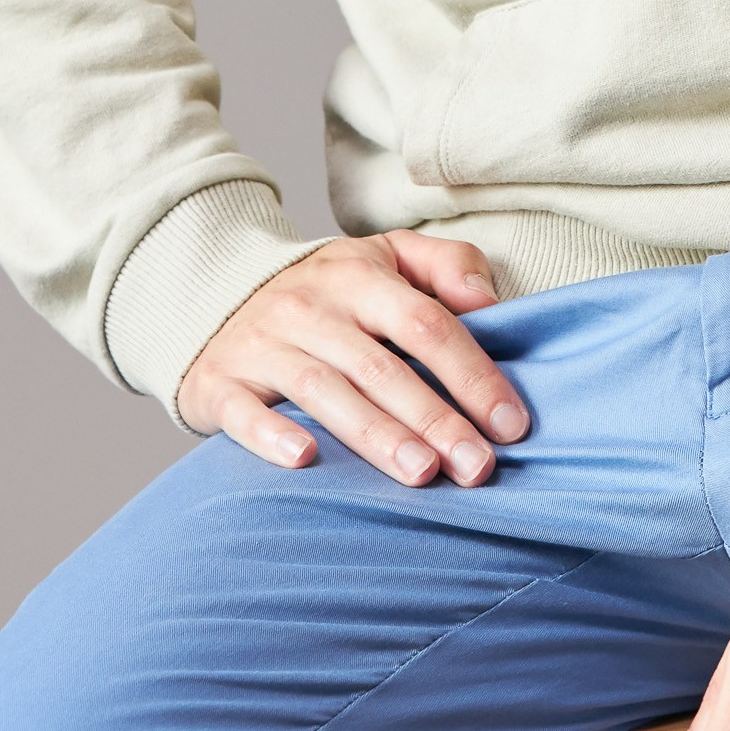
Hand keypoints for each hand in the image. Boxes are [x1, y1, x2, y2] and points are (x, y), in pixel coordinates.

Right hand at [176, 230, 527, 486]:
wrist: (219, 296)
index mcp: (360, 277)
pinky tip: (306, 461)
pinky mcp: (219, 383)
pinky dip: (272, 435)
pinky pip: (244, 411)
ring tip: (422, 474)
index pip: (426, 323)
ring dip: (377, 436)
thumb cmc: (330, 290)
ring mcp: (262, 345)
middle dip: (436, 420)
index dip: (472, 374)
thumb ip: (447, 266)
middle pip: (382, 367)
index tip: (511, 424)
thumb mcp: (388, 257)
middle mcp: (310, 308)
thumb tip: (491, 303)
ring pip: (325, 392)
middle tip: (477, 467)